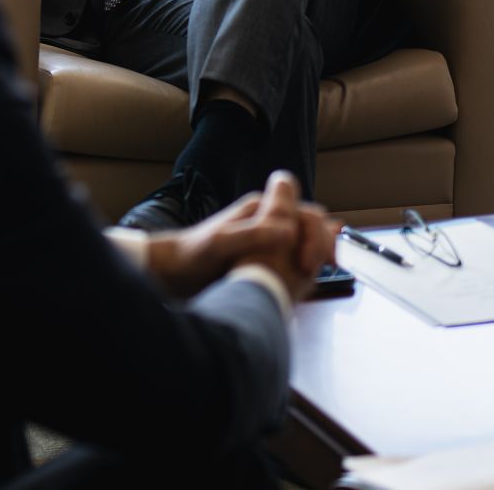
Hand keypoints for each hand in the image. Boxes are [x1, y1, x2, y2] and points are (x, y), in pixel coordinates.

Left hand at [144, 172, 330, 298]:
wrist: (174, 273)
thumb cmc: (192, 255)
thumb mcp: (219, 244)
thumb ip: (252, 234)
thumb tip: (288, 231)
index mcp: (260, 210)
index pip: (303, 208)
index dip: (313, 229)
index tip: (308, 259)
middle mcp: (268, 222)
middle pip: (310, 225)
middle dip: (319, 246)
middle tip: (312, 272)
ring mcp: (268, 240)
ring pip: (305, 243)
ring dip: (314, 258)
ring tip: (309, 280)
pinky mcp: (266, 258)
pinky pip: (295, 260)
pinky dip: (304, 270)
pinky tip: (301, 285)